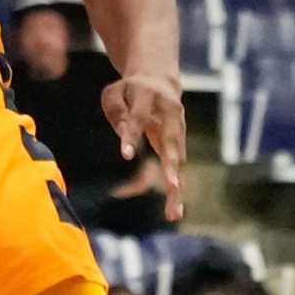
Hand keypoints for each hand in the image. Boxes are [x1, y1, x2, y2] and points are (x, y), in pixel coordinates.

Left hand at [100, 73, 186, 220]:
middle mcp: (171, 113)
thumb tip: (125, 136)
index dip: (133, 135)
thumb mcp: (114, 93)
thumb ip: (117, 111)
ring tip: (173, 213)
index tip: (126, 155)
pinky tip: (173, 211)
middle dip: (172, 164)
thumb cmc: (130, 90)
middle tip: (171, 186)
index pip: (140, 117)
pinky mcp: (180, 143)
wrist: (159, 80)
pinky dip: (176, 189)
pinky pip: (178, 168)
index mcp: (149, 96)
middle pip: (171, 141)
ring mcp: (179, 129)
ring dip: (177, 186)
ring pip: (179, 160)